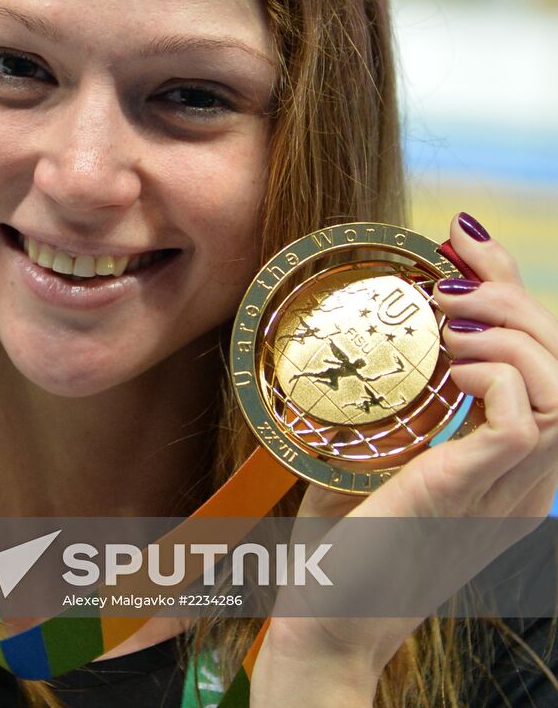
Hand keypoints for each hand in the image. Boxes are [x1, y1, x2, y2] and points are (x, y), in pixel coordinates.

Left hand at [251, 212, 557, 706]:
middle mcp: (521, 475)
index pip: (540, 365)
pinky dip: (492, 373)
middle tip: (451, 262)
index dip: (514, 294)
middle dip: (512, 292)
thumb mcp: (370, 455)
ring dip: (506, 328)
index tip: (464, 239)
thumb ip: (388, 404)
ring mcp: (506, 488)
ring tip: (445, 317)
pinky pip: (526, 418)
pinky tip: (446, 366)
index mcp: (504, 465)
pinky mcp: (476, 493)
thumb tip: (366, 330)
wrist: (325, 624)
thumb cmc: (343, 545)